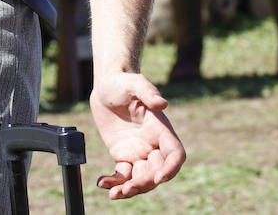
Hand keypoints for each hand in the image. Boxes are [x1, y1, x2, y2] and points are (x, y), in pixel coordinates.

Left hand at [88, 72, 185, 199]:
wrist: (106, 87)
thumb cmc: (123, 82)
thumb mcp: (134, 83)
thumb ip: (148, 92)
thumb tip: (163, 103)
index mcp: (161, 129)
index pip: (175, 154)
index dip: (171, 168)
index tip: (159, 179)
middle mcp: (153, 144)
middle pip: (157, 171)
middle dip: (145, 183)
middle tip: (127, 189)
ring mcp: (139, 152)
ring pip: (141, 178)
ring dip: (130, 189)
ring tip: (114, 194)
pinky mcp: (124, 156)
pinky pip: (123, 175)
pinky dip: (115, 183)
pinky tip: (102, 183)